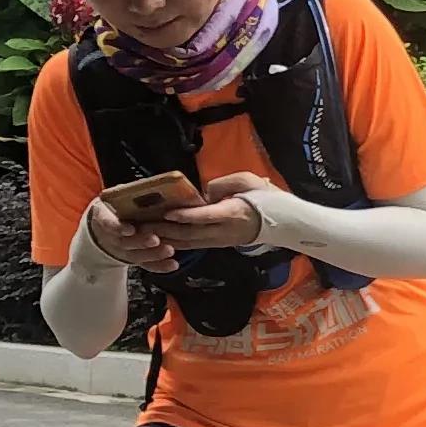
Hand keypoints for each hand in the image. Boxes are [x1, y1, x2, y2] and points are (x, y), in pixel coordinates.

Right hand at [83, 194, 182, 273]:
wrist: (104, 227)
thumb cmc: (116, 208)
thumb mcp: (115, 198)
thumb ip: (126, 193)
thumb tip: (145, 185)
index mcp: (104, 216)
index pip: (107, 222)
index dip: (117, 227)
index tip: (129, 229)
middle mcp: (111, 236)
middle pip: (124, 242)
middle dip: (140, 241)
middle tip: (155, 240)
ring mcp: (122, 249)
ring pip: (135, 255)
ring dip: (152, 255)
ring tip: (169, 250)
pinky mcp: (133, 258)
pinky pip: (145, 265)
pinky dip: (158, 266)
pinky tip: (172, 265)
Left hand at [151, 167, 273, 256]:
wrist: (282, 221)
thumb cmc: (265, 196)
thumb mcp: (248, 180)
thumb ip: (224, 184)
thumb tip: (203, 193)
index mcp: (233, 213)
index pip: (206, 216)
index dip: (186, 216)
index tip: (167, 213)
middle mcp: (224, 230)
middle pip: (191, 234)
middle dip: (165, 231)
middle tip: (143, 226)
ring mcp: (220, 240)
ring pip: (189, 243)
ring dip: (166, 239)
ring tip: (145, 235)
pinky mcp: (218, 244)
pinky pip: (193, 245)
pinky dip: (176, 243)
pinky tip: (161, 239)